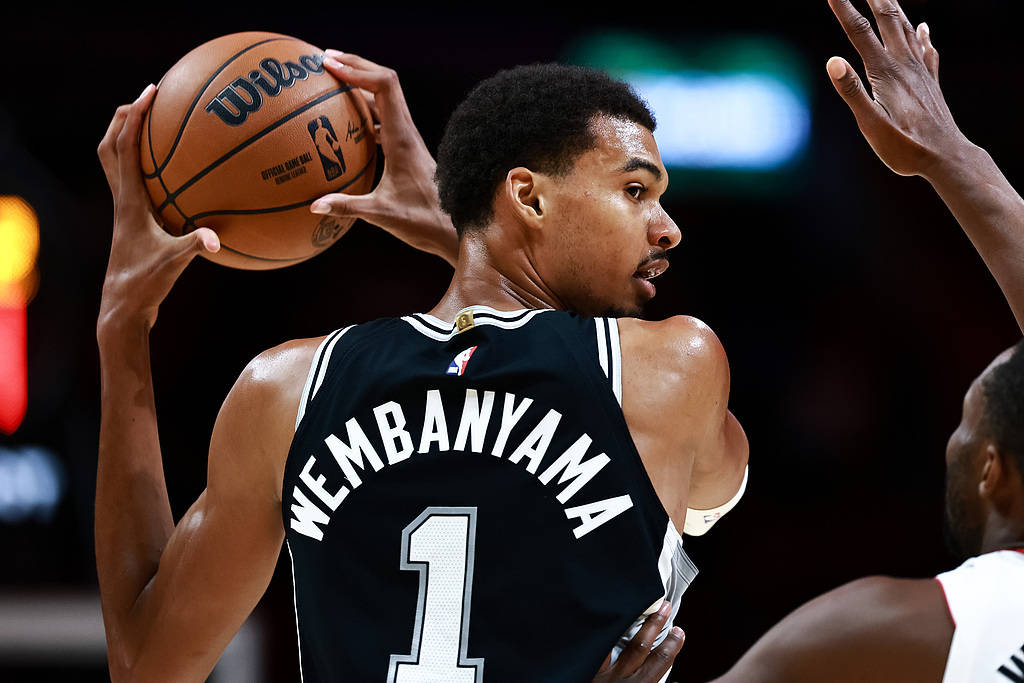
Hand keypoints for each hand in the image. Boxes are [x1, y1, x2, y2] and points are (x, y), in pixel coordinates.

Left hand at [96, 85, 219, 332]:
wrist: (123, 307)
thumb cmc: (146, 284)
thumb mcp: (173, 264)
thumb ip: (194, 247)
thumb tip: (218, 238)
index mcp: (128, 203)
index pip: (125, 148)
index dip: (135, 117)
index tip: (150, 93)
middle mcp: (121, 201)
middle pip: (109, 147)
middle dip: (124, 118)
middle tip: (146, 99)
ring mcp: (124, 211)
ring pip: (117, 164)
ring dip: (130, 140)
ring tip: (156, 126)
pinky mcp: (132, 223)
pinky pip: (136, 184)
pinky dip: (150, 170)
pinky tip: (178, 175)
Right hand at [310, 51, 457, 264]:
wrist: (453, 228)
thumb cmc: (422, 222)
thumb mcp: (381, 215)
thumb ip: (348, 207)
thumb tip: (314, 206)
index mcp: (402, 139)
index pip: (384, 87)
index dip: (357, 69)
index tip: (329, 64)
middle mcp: (406, 132)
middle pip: (384, 83)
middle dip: (355, 65)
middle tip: (323, 59)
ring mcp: (406, 139)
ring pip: (384, 99)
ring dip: (359, 84)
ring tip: (329, 79)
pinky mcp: (404, 149)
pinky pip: (382, 119)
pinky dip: (363, 110)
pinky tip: (341, 119)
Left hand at [591, 601, 684, 682]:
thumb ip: (653, 681)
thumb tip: (665, 677)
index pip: (660, 662)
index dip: (671, 645)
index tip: (678, 631)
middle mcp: (622, 680)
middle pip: (641, 646)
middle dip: (655, 624)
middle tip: (664, 606)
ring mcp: (603, 676)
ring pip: (617, 643)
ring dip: (629, 625)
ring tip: (638, 607)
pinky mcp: (587, 674)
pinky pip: (595, 651)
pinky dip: (600, 636)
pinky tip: (603, 623)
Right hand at [826, 0, 972, 177]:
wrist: (946, 157)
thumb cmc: (905, 147)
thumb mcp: (871, 125)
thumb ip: (852, 91)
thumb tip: (833, 61)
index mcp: (886, 73)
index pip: (859, 33)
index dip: (844, 10)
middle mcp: (905, 65)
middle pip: (887, 20)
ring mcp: (920, 72)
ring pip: (906, 29)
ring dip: (894, 8)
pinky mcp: (930, 83)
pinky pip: (926, 50)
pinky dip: (921, 35)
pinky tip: (923, 28)